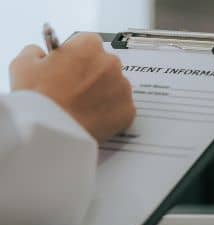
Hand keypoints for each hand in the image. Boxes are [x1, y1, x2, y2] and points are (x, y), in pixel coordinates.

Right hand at [9, 33, 135, 142]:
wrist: (52, 130)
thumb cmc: (38, 96)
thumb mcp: (24, 64)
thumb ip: (37, 52)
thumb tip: (43, 55)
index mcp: (88, 46)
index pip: (88, 44)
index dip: (78, 56)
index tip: (70, 67)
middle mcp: (111, 63)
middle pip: (105, 65)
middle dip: (93, 74)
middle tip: (75, 90)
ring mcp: (122, 88)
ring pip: (115, 87)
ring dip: (104, 93)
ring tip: (83, 106)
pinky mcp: (128, 111)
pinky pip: (121, 109)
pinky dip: (111, 113)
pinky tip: (94, 118)